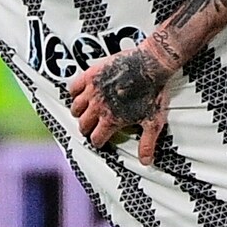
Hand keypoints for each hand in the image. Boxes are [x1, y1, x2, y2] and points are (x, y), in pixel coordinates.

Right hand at [68, 40, 173, 162]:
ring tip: (85, 113)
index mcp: (111, 119)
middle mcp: (99, 107)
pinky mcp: (91, 75)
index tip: (100, 141)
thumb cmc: (153, 91)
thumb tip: (146, 161)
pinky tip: (80, 94)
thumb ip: (147, 143)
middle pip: (83, 124)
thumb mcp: (152, 122)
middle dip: (87, 129)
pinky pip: (73, 87)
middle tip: (92, 128)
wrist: (151, 65)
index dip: (98, 142)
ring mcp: (93, 90)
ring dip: (79, 113)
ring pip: (76, 108)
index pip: (96, 138)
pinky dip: (75, 93)